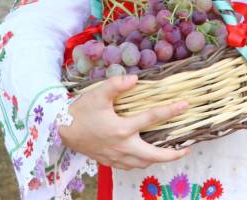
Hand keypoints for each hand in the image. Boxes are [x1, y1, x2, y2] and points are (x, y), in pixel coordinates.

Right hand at [59, 74, 191, 170]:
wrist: (61, 129)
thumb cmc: (81, 111)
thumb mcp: (98, 94)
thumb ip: (117, 84)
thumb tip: (135, 79)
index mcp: (122, 128)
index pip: (152, 118)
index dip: (171, 111)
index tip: (184, 106)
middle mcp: (122, 146)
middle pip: (153, 155)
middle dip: (172, 155)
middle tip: (185, 149)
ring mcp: (115, 156)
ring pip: (142, 163)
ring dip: (157, 159)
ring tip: (168, 153)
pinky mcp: (108, 161)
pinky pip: (129, 166)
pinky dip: (141, 163)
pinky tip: (143, 156)